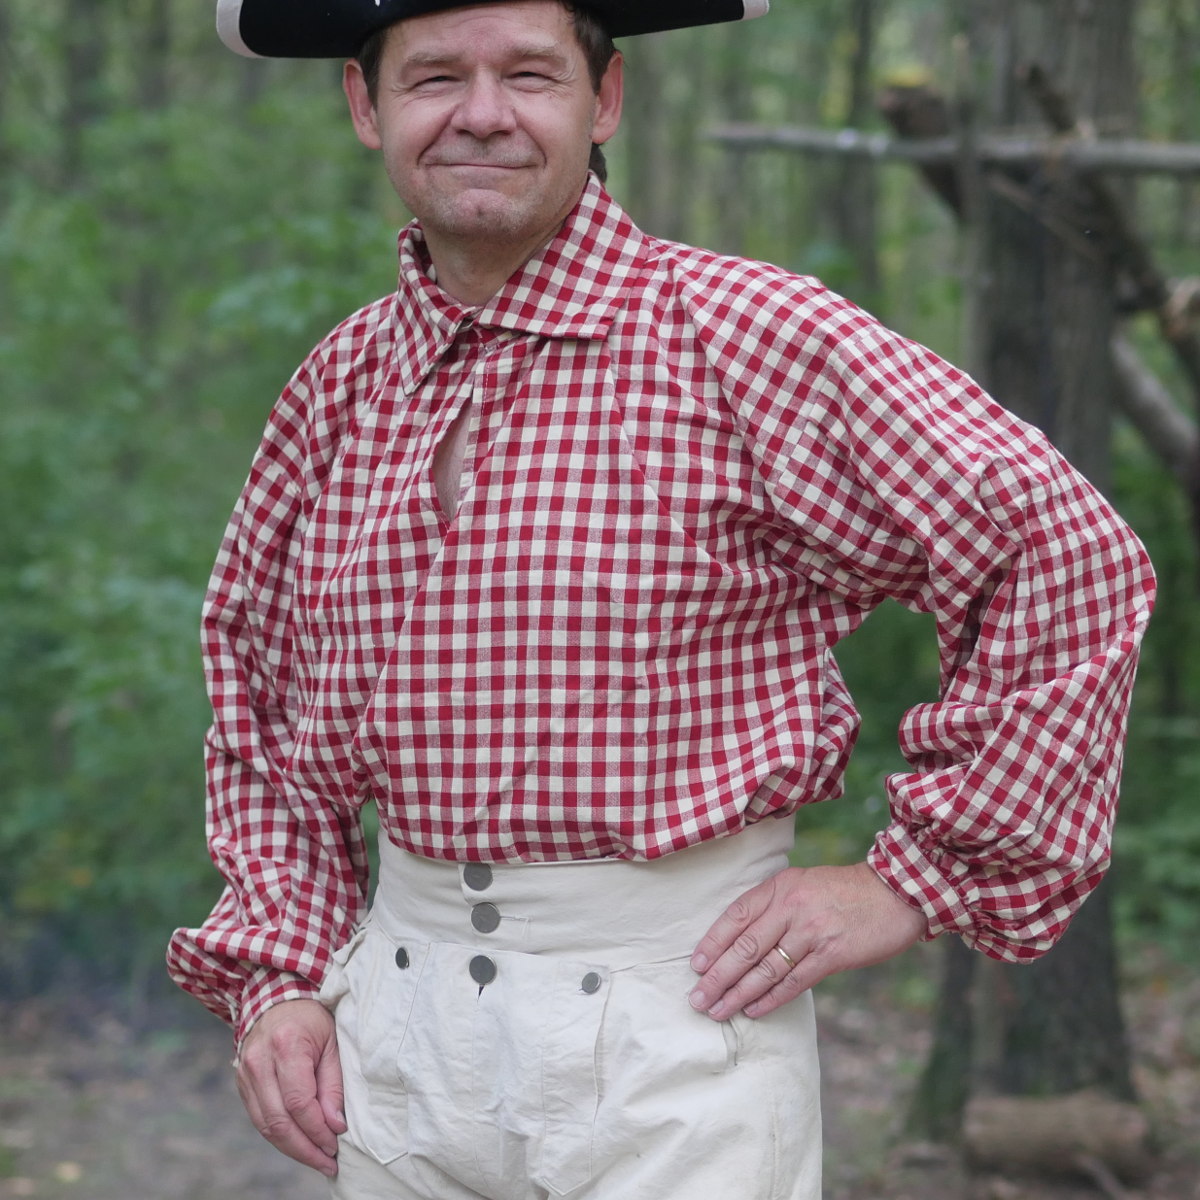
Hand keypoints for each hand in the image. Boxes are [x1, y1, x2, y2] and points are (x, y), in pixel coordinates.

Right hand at [235, 998, 346, 1176]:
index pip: (299, 1102)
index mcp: (286, 1045)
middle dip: (305, 1149)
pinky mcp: (241, 1083)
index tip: (336, 1145)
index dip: (317, 1130)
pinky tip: (299, 1143)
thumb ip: (333, 1085)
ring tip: (317, 1159)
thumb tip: (335, 1126)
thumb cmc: (312, 1019)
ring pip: (265, 1125)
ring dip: (292, 1148)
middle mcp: (259, 1061)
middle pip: (279, 1121)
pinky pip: (259, 1118)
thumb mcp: (332, 1042)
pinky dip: (279, 1135)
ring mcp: (245, 1073)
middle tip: (328, 1163)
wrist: (277, 998)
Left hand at [688, 862, 927, 1020]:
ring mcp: (811, 932)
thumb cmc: (844, 891)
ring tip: (719, 1011)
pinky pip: (794, 981)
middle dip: (718, 976)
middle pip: (745, 947)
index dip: (712, 942)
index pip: (735, 916)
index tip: (696, 965)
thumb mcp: (802, 884)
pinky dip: (771, 999)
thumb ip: (774, 905)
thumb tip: (740, 940)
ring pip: (765, 968)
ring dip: (739, 994)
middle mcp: (791, 907)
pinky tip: (754, 1011)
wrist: (895, 892)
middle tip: (697, 999)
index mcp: (779, 887)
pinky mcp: (832, 955)